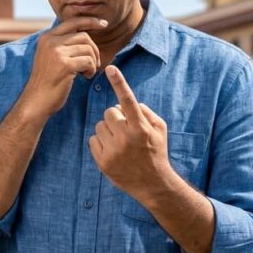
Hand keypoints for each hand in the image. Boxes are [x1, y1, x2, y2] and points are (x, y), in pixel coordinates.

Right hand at [20, 16, 107, 118]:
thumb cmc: (47, 81)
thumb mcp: (49, 56)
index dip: (90, 20)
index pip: (73, 21)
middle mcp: (50, 41)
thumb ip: (62, 44)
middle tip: (94, 63)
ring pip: (88, 49)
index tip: (103, 23)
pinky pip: (88, 61)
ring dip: (93, 62)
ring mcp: (57, 52)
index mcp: (46, 37)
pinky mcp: (65, 65)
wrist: (36, 101)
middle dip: (94, 49)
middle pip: (84, 36)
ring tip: (87, 72)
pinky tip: (85, 76)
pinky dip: (91, 70)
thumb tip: (85, 34)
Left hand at [88, 65, 175, 205]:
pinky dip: (101, 142)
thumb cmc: (156, 152)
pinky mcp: (102, 161)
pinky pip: (93, 139)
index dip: (119, 82)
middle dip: (116, 118)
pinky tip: (113, 151)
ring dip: (108, 130)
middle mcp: (126, 138)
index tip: (110, 68)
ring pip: (99, 125)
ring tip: (121, 143)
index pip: (128, 100)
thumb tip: (127, 103)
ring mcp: (112, 150)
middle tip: (126, 130)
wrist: (152, 184)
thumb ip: (145, 112)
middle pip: (109, 112)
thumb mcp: (160, 129)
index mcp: (141, 128)